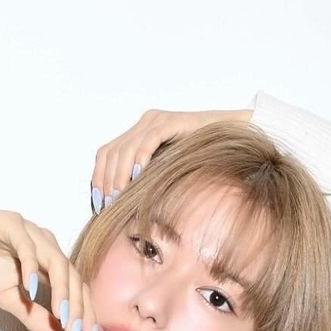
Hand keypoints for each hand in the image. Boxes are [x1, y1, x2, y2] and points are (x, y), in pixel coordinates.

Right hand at [0, 195, 96, 330]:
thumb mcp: (9, 300)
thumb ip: (33, 316)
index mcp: (49, 263)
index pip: (76, 288)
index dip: (85, 313)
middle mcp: (47, 246)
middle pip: (73, 276)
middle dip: (78, 307)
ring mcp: (32, 234)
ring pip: (57, 262)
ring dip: (62, 291)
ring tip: (62, 315)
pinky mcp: (13, 225)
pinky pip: (27, 248)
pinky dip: (31, 269)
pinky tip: (31, 290)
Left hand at [90, 107, 252, 211]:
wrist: (232, 135)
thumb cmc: (202, 158)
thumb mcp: (167, 172)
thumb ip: (148, 181)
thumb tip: (126, 209)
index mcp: (138, 134)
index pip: (106, 155)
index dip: (98, 179)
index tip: (99, 204)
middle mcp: (144, 124)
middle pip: (110, 152)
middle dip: (105, 181)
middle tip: (107, 205)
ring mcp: (156, 121)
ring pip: (124, 148)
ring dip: (118, 175)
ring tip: (119, 196)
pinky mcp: (170, 122)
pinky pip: (148, 141)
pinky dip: (139, 159)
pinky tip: (137, 177)